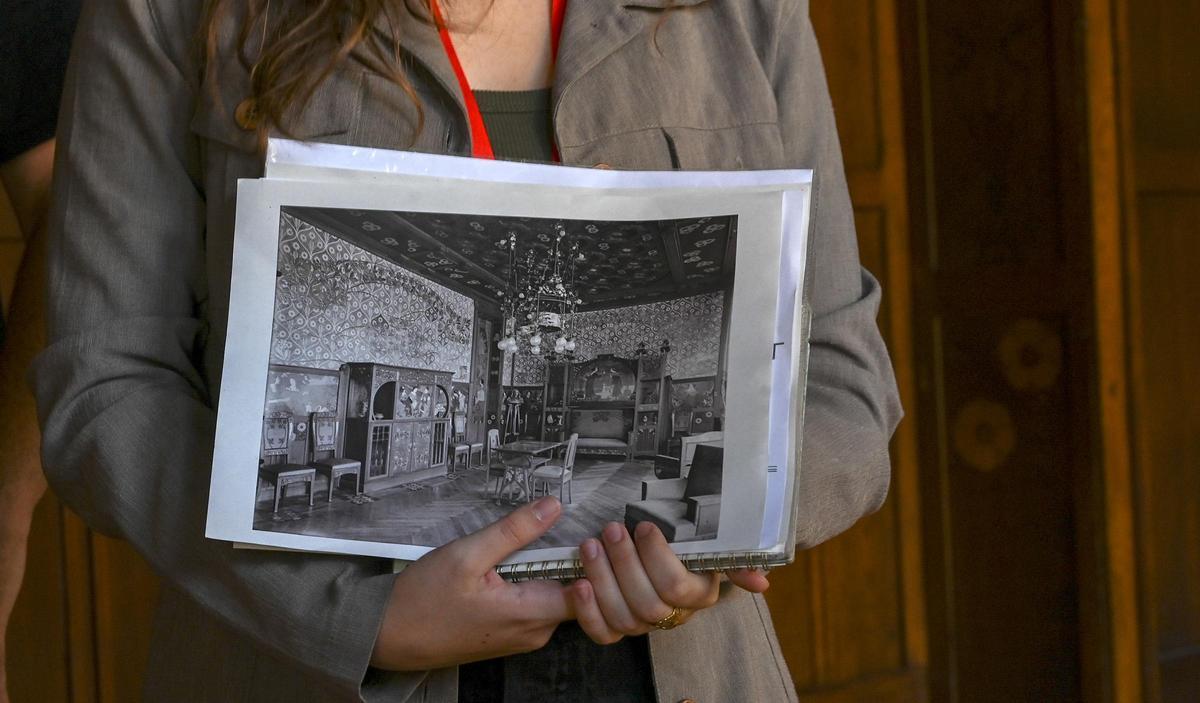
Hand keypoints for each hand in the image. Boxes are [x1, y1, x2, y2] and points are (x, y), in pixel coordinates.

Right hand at [370, 496, 572, 670]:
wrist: (390, 636)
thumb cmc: (423, 601)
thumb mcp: (467, 554)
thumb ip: (514, 531)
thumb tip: (552, 507)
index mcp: (529, 614)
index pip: (588, 592)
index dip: (592, 562)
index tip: (586, 535)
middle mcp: (533, 633)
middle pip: (574, 593)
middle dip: (567, 561)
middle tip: (553, 531)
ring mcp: (522, 637)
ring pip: (554, 598)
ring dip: (545, 571)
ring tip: (526, 548)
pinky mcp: (510, 636)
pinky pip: (536, 607)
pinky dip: (530, 585)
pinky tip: (510, 568)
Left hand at [569, 521, 769, 643]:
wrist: (651, 550)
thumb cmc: (684, 543)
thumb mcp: (711, 545)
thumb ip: (735, 559)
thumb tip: (762, 582)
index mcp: (697, 594)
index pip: (677, 586)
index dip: (657, 558)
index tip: (643, 526)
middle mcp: (672, 614)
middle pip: (647, 603)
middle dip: (625, 563)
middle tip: (611, 529)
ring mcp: (642, 624)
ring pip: (623, 617)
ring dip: (602, 578)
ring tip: (590, 545)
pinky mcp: (615, 628)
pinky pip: (603, 634)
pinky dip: (587, 612)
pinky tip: (579, 583)